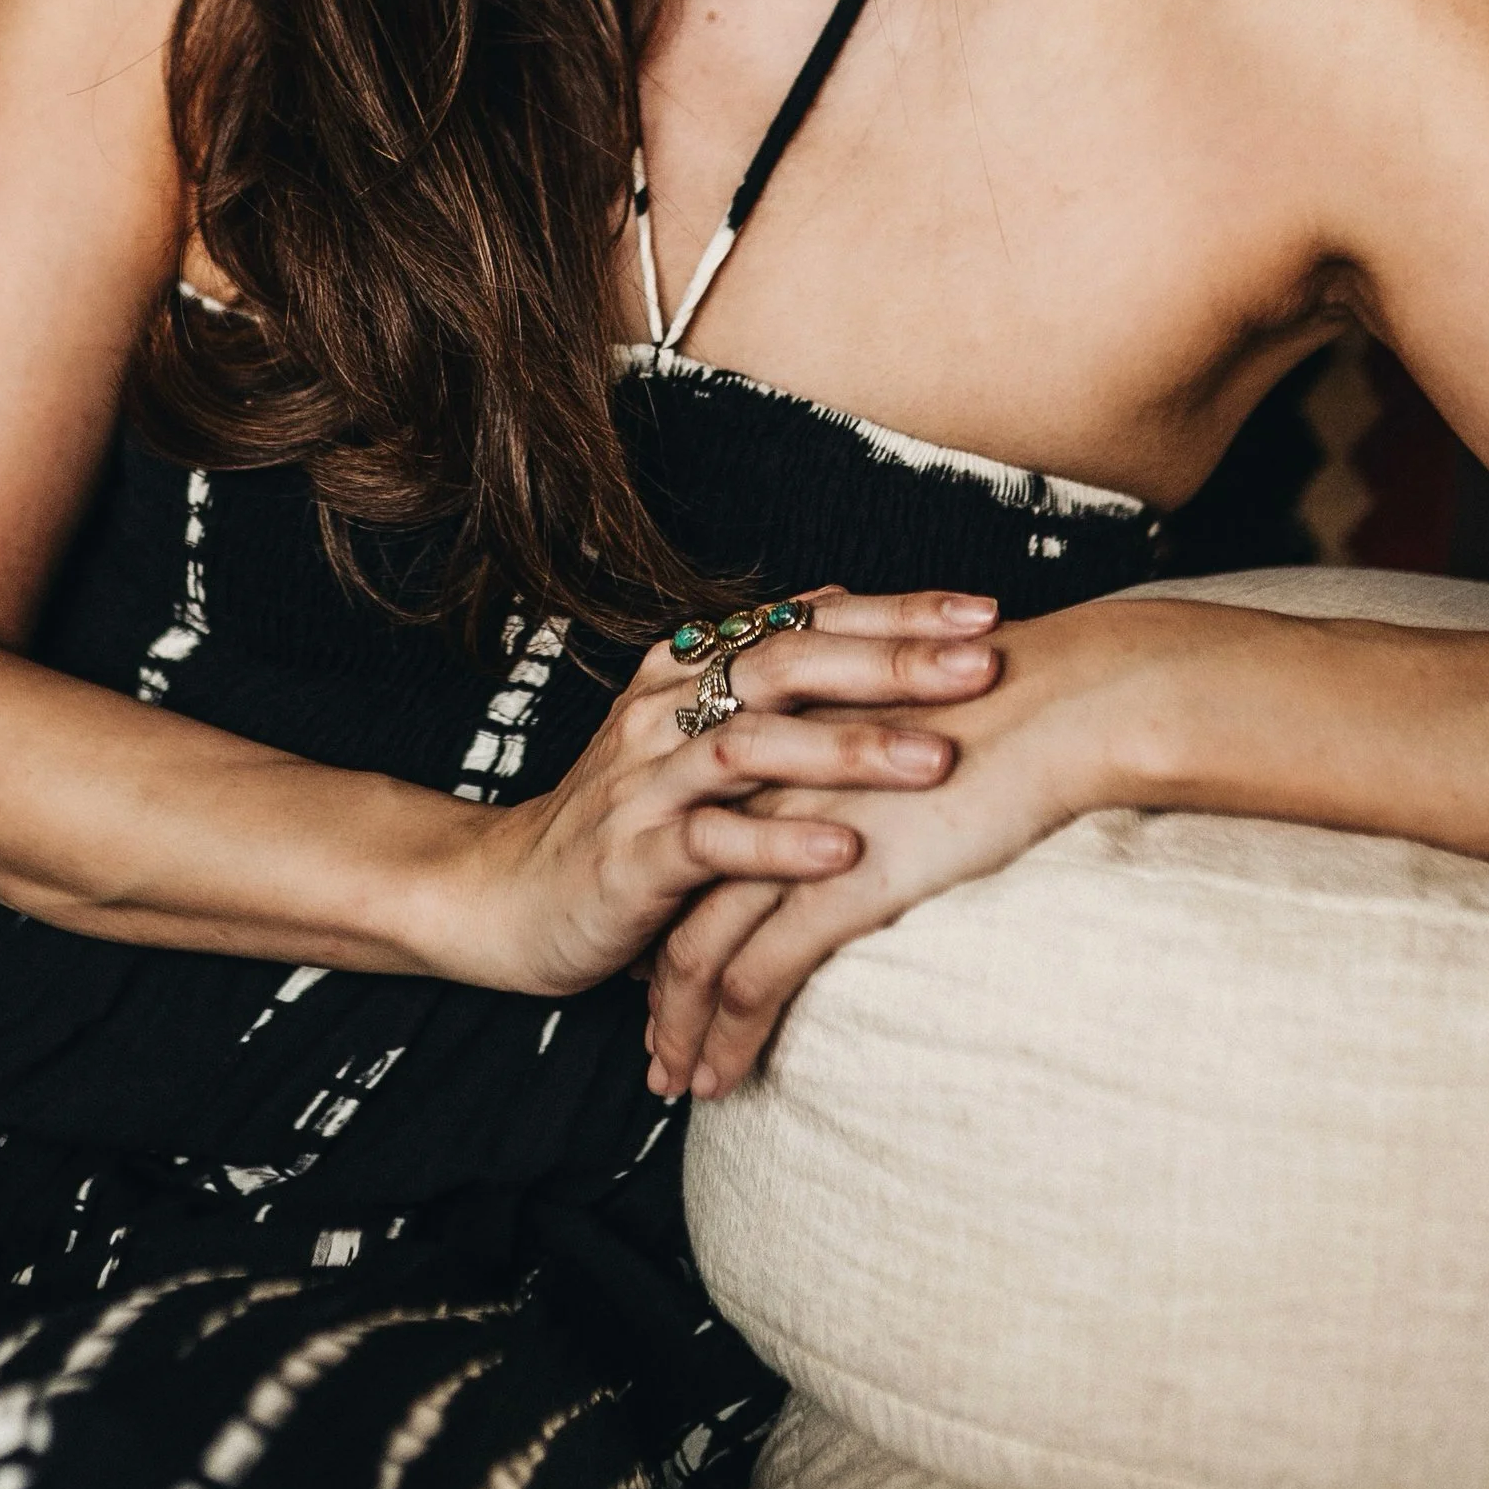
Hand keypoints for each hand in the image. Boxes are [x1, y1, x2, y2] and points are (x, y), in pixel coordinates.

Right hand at [459, 588, 1006, 999]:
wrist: (503, 894)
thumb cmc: (624, 816)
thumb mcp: (690, 734)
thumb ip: (759, 672)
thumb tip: (839, 594)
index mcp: (689, 671)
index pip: (804, 622)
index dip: (895, 615)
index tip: (985, 613)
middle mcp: (666, 709)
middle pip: (786, 663)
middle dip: (891, 664)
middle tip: (982, 664)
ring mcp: (645, 779)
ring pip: (752, 746)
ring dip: (848, 750)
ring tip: (936, 759)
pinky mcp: (631, 857)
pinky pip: (709, 843)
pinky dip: (778, 845)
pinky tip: (844, 854)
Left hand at [644, 594, 1233, 1097]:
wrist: (1061, 702)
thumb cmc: (1018, 706)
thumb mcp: (920, 724)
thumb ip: (884, 757)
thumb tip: (899, 792)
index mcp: (782, 744)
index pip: (699, 833)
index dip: (679, 895)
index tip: (667, 947)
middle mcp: (765, 789)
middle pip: (677, 893)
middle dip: (656, 970)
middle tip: (648, 1027)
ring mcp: (789, 839)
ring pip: (697, 949)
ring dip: (678, 1023)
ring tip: (671, 1076)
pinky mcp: (832, 887)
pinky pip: (753, 979)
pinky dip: (727, 1037)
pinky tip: (718, 1080)